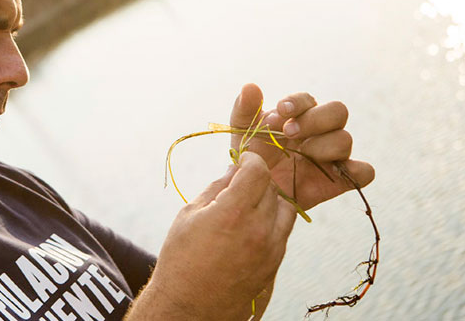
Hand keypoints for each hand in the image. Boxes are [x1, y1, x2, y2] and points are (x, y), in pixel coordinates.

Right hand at [126, 153, 294, 320]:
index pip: (257, 171)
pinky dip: (272, 221)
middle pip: (271, 187)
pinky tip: (250, 226)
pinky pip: (283, 231)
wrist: (187, 307)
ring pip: (284, 208)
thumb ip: (216, 188)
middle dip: (256, 180)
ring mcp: (270, 250)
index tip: (243, 160)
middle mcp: (257, 230)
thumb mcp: (189, 215)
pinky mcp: (274, 264)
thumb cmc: (180, 260)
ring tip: (247, 205)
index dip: (251, 159)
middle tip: (239, 183)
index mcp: (233, 214)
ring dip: (269, 200)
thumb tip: (234, 170)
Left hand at [230, 84, 374, 209]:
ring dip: (323, 145)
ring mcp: (333, 155)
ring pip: (346, 139)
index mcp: (301, 115)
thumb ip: (245, 109)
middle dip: (314, 119)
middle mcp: (322, 131)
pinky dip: (356, 171)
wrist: (256, 192)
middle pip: (337, 111)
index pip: (308, 100)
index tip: (280, 111)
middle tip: (289, 132)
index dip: (297, 103)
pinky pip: (364, 172)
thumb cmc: (252, 157)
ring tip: (302, 154)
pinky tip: (332, 173)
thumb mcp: (243, 133)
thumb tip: (250, 87)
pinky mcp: (341, 179)